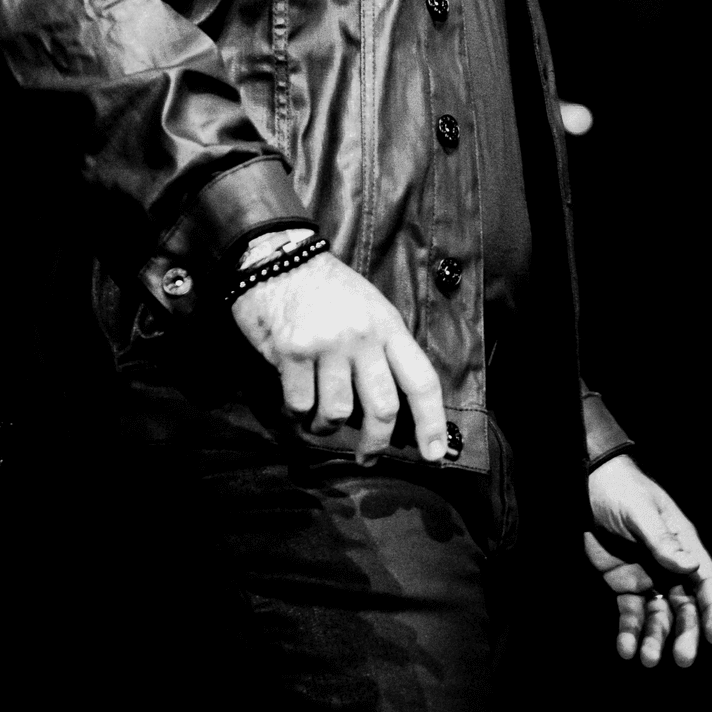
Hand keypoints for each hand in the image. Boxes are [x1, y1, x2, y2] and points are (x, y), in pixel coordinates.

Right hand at [230, 249, 447, 466]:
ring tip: (318, 418)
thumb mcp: (369, 306)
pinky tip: (294, 398)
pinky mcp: (292, 351)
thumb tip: (392, 407)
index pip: (421, 380)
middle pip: (383, 407)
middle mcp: (362, 336)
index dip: (431, 421)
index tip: (434, 455)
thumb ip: (383, 348)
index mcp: (388, 325)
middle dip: (376, 443)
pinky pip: (300, 405)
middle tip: (367, 457)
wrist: (278, 254)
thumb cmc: (327, 287)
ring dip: (326, 426)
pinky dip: (297, 412)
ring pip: (337, 413)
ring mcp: (327, 344)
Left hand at [584, 455, 711, 667]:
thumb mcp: (640, 511)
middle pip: (685, 607)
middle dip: (685, 634)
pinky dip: (629, 632)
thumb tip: (691, 566)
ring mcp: (648, 577)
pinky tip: (625, 648)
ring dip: (655, 639)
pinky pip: (631, 614)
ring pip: (658, 617)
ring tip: (646, 659)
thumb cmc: (621, 490)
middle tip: (682, 659)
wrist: (586, 485)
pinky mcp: (624, 585)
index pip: (705, 582)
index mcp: (682, 545)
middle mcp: (669, 567)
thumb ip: (662, 540)